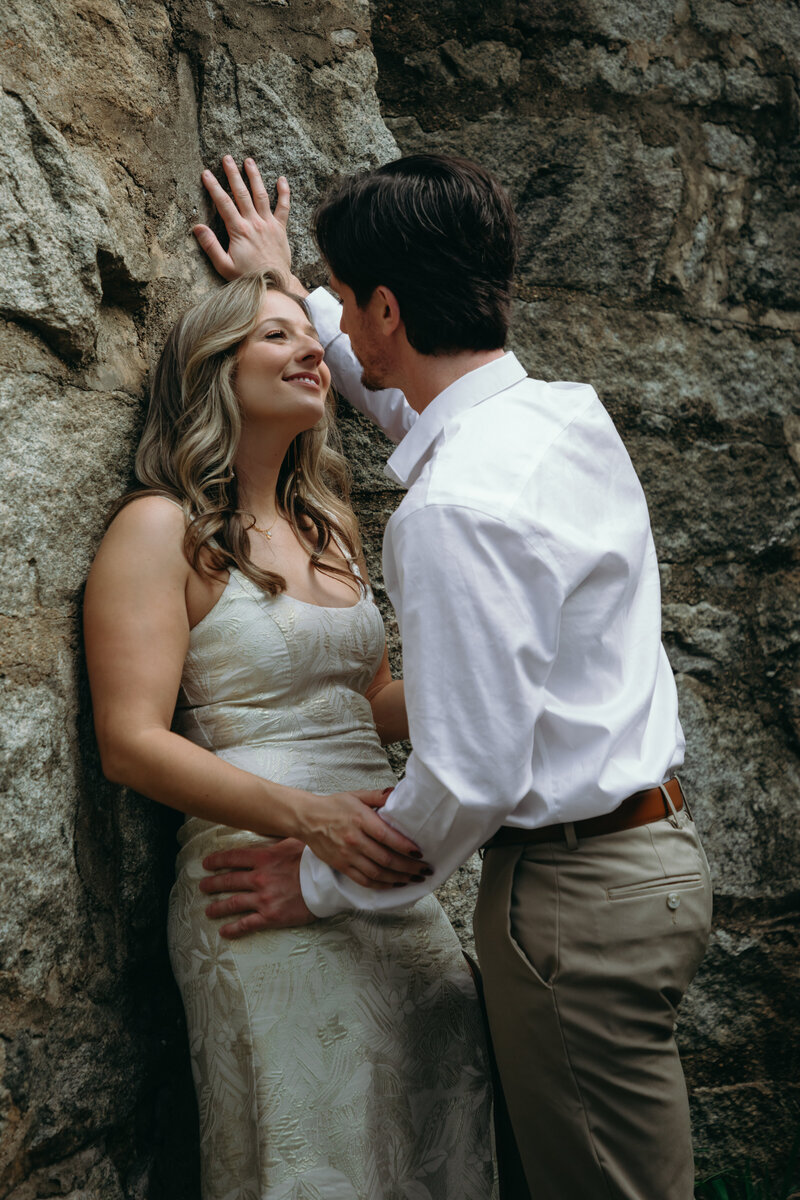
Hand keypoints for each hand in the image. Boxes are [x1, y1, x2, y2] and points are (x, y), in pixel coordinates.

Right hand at [193, 156, 301, 285]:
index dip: (214, 187)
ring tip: (248, 161)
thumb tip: (197, 227)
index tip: (206, 173)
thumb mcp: (224, 266)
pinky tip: (281, 179)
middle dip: (233, 174)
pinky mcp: (280, 229)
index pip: (223, 203)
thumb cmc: (247, 278)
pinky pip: (284, 207)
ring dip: (254, 176)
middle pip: (242, 193)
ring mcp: (268, 224)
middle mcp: (254, 223)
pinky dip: (284, 193)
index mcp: (238, 231)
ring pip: (261, 195)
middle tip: (227, 158)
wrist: (274, 285)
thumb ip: (210, 246)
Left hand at [200, 838, 314, 935]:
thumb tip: (272, 828)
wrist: (328, 882)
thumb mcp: (295, 841)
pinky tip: (224, 931)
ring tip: (208, 910)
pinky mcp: (271, 916)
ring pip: (233, 903)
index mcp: (264, 858)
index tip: (206, 864)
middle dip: (213, 884)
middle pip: (228, 880)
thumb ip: (279, 839)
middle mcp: (259, 878)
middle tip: (203, 887)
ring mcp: (263, 898)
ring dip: (218, 907)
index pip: (233, 858)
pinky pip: (247, 924)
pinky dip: (233, 928)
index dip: (217, 861)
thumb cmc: (315, 860)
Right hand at [298, 787, 432, 887]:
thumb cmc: (334, 805)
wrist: (307, 818)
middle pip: (386, 859)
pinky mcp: (341, 866)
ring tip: (414, 879)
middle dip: (409, 867)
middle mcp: (355, 840)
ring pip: (377, 873)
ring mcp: (347, 855)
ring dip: (398, 878)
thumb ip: (378, 796)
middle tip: (424, 870)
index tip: (421, 853)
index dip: (406, 847)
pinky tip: (393, 884)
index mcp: (361, 820)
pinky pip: (364, 880)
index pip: (388, 837)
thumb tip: (397, 793)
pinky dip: (381, 885)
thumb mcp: (357, 795)